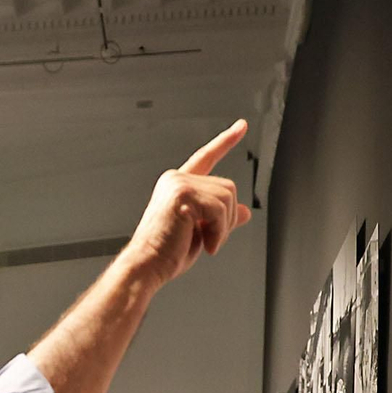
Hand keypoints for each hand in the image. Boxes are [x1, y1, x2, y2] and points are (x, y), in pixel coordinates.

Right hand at [123, 120, 251, 287]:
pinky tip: (204, 245)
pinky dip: (219, 232)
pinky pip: (220, 210)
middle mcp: (176, 179)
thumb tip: (245, 212)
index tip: (241, 126)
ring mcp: (178, 184)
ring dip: (223, 228)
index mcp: (176, 186)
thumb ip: (221, 218)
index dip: (225, 141)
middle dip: (226, 219)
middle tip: (209, 240)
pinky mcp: (183, 194)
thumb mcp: (201, 233)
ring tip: (204, 243)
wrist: (146, 266)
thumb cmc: (166, 254)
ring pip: (227, 198)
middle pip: (228, 188)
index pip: (206, 158)